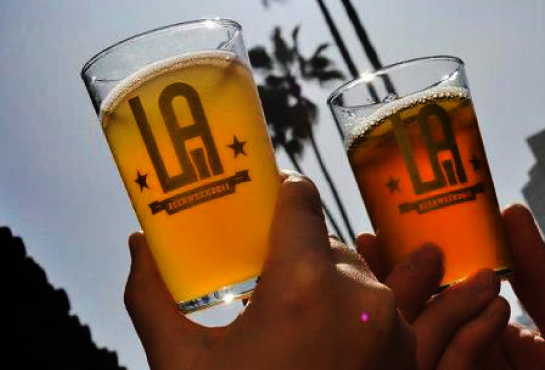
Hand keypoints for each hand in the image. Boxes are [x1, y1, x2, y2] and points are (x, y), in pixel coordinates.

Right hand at [124, 172, 416, 369]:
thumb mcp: (179, 364)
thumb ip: (151, 297)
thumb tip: (136, 246)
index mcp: (304, 284)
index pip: (302, 198)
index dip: (280, 192)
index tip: (264, 200)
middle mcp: (362, 296)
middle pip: (327, 240)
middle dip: (295, 250)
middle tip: (264, 272)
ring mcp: (394, 329)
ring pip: (359, 276)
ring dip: (329, 282)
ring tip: (294, 317)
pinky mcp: (408, 359)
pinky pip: (386, 312)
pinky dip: (360, 314)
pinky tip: (326, 344)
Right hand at [359, 204, 544, 369]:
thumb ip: (538, 275)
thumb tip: (511, 211)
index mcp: (475, 340)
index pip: (422, 303)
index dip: (396, 271)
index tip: (378, 236)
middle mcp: (459, 362)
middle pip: (404, 324)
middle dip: (397, 283)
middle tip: (412, 248)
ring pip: (416, 348)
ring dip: (437, 305)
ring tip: (477, 276)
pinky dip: (467, 338)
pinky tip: (497, 311)